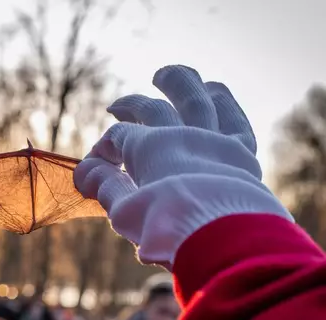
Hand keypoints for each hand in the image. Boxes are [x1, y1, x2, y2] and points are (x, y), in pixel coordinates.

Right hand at [74, 65, 291, 266]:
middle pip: (152, 109)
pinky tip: (214, 90)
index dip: (103, 148)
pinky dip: (223, 101)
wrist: (222, 239)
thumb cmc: (167, 228)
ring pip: (195, 99)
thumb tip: (83, 171)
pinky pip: (234, 118)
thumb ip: (104, 186)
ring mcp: (214, 139)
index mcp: (148, 147)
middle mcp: (181, 134)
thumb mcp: (125, 211)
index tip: (95, 167)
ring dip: (179, 83)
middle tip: (117, 107)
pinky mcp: (242, 152)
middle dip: (131, 106)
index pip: (119, 137)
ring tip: (166, 74)